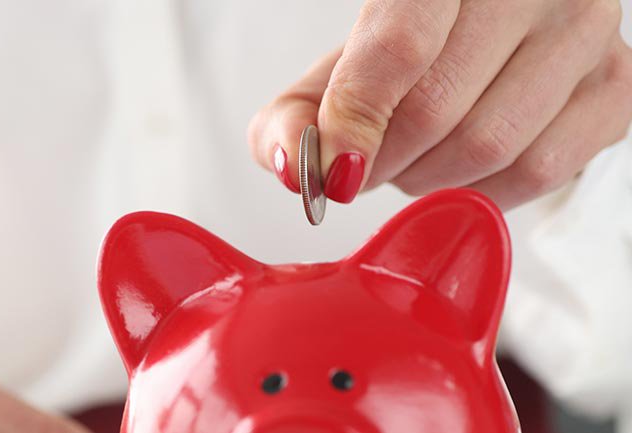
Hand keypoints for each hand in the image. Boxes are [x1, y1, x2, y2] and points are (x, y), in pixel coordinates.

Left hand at [249, 0, 631, 208]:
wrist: (494, 25)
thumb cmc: (410, 45)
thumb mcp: (341, 63)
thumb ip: (298, 110)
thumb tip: (289, 164)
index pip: (399, 46)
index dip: (355, 119)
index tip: (331, 168)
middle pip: (438, 108)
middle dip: (383, 159)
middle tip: (364, 165)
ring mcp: (586, 30)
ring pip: (490, 146)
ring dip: (430, 177)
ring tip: (412, 161)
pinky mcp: (615, 85)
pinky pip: (540, 171)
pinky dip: (483, 189)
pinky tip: (461, 169)